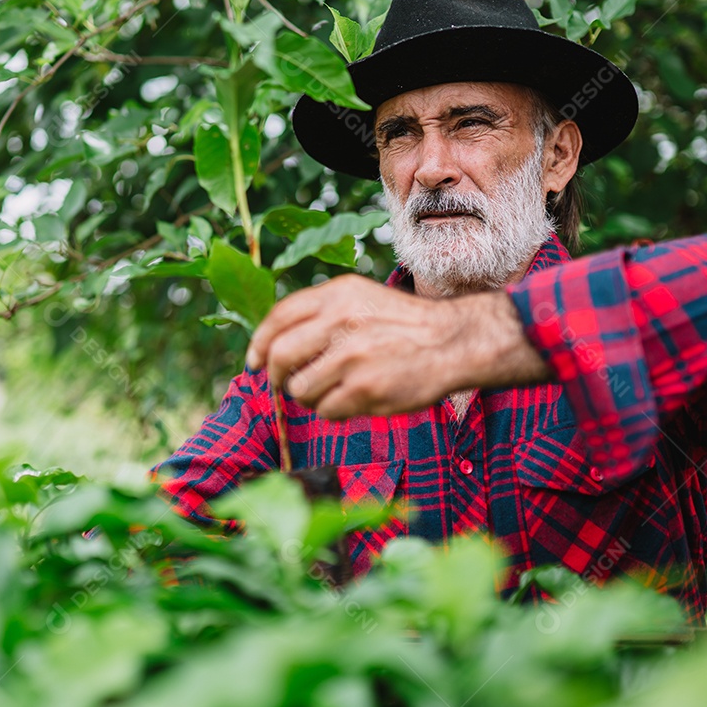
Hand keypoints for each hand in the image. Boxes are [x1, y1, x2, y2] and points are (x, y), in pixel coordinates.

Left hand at [244, 275, 549, 419]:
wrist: (452, 341)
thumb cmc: (405, 324)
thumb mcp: (363, 298)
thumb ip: (322, 312)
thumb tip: (273, 343)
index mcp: (338, 295)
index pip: (278, 318)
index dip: (259, 343)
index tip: (254, 360)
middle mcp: (340, 321)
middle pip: (279, 356)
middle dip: (277, 376)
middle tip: (287, 384)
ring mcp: (351, 357)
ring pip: (300, 389)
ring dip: (310, 397)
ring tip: (334, 391)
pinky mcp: (364, 389)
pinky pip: (326, 411)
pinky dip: (334, 411)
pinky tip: (355, 400)